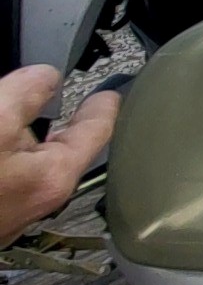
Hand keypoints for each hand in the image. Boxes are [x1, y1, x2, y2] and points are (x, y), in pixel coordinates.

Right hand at [1, 65, 118, 243]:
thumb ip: (26, 95)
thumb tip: (45, 78)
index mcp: (50, 177)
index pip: (94, 132)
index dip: (103, 106)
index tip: (110, 95)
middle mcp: (31, 198)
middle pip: (51, 144)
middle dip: (44, 118)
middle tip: (42, 93)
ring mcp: (2, 206)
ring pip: (14, 156)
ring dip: (7, 130)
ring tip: (3, 110)